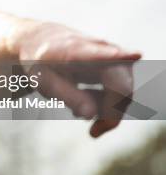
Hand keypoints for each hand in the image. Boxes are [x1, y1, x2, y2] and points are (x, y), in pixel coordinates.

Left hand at [16, 21, 140, 137]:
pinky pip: (121, 91)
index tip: (134, 55)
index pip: (99, 54)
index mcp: (77, 50)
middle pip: (121, 86)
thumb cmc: (41, 62)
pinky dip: (108, 105)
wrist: (42, 41)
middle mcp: (101, 49)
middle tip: (94, 133)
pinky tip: (86, 106)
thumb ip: (67, 96)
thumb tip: (91, 114)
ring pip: (125, 91)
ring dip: (109, 111)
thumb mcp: (43, 80)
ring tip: (81, 116)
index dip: (115, 56)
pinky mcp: (118, 64)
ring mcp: (113, 55)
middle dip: (112, 113)